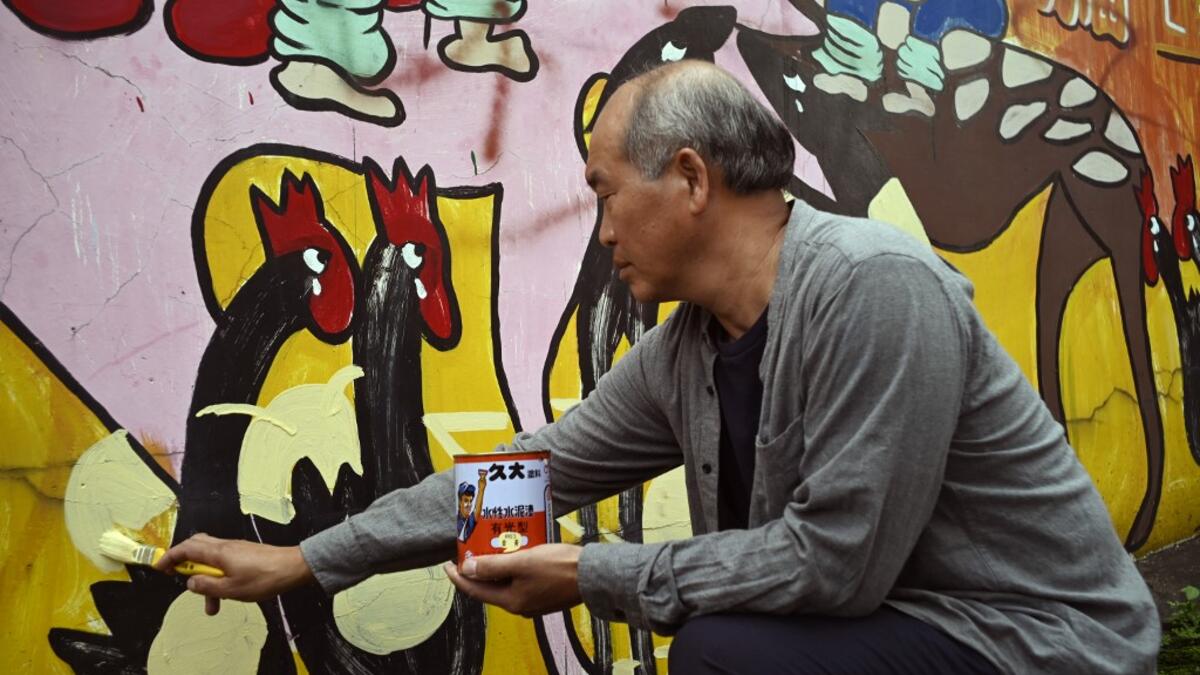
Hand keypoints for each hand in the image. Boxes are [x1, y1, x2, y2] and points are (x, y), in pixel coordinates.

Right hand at [154, 533, 314, 615]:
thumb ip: (207, 586)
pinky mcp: (245, 554)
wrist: (293, 568)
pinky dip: (219, 577)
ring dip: (206, 579)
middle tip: (178, 577)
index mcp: (218, 552)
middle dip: (184, 562)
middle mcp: (225, 546)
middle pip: (196, 546)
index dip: (170, 556)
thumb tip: (190, 581)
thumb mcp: (231, 589)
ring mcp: (236, 549)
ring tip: (211, 605)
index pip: (186, 548)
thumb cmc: (265, 578)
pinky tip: (226, 595)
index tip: (159, 567)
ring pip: (211, 558)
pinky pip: (224, 562)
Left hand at [444, 543, 581, 617]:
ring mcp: (534, 599)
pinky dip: (512, 566)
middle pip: (490, 587)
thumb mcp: (522, 562)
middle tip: (469, 550)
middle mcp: (521, 604)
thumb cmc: (559, 568)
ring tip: (490, 547)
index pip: (475, 590)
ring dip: (495, 566)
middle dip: (477, 569)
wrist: (593, 574)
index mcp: (512, 601)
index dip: (458, 576)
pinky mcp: (544, 591)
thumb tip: (466, 570)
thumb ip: (492, 567)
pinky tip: (515, 551)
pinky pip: (520, 579)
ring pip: (506, 582)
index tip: (446, 563)